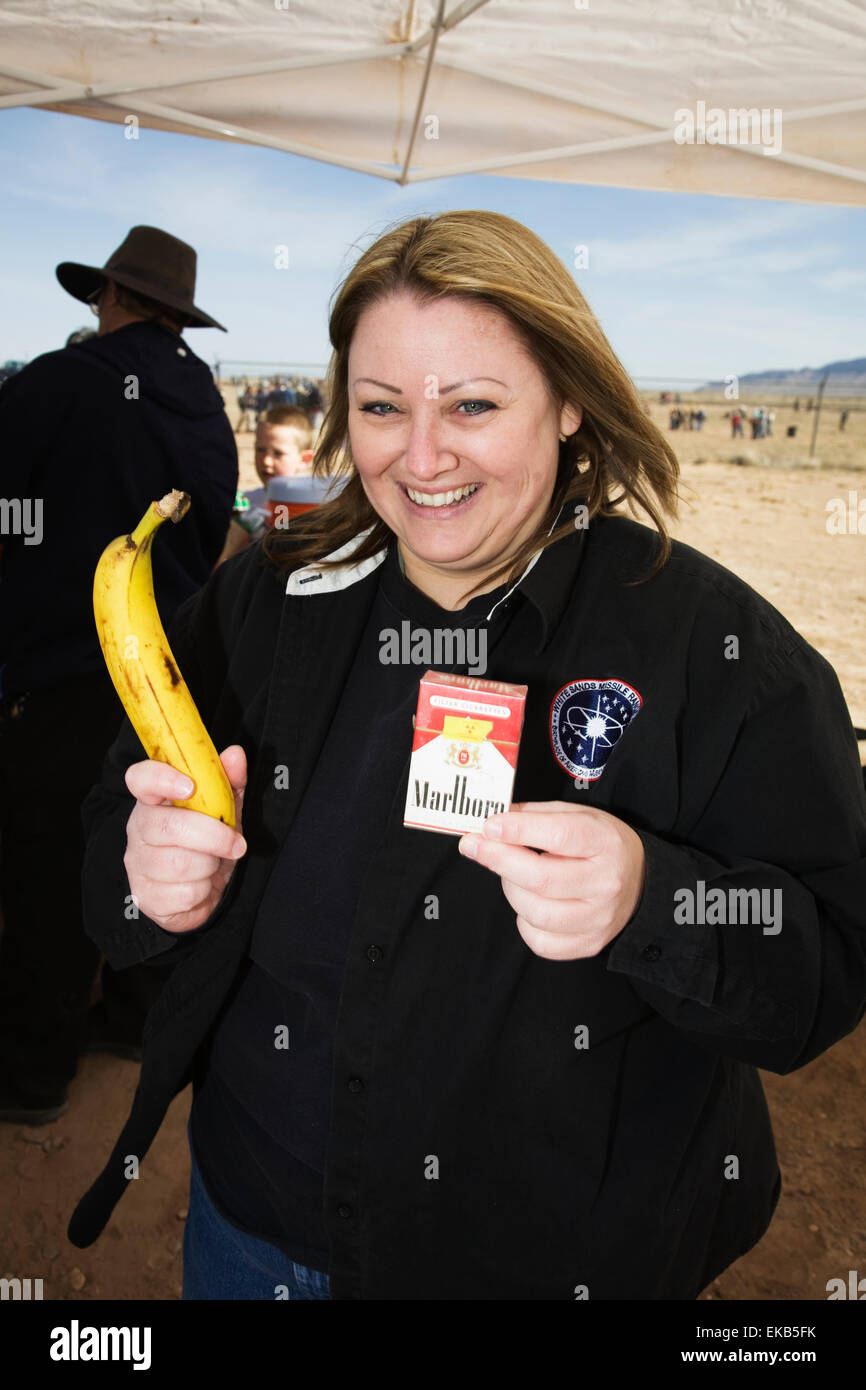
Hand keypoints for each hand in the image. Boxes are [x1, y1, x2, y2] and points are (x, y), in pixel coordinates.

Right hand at [123, 745, 247, 933]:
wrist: (203, 894)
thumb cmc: (209, 844)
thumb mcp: (224, 810)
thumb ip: (229, 781)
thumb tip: (235, 754)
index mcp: (155, 800)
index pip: (141, 779)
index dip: (161, 779)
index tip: (189, 787)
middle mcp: (139, 828)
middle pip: (169, 826)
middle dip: (213, 837)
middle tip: (236, 844)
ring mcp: (137, 863)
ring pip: (178, 864)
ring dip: (209, 866)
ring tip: (212, 864)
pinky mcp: (144, 896)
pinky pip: (182, 894)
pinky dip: (203, 891)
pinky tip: (201, 886)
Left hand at [458, 802, 645, 960]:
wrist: (640, 882)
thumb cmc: (601, 846)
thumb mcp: (579, 816)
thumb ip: (536, 815)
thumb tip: (494, 823)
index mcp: (605, 842)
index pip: (560, 836)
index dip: (519, 831)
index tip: (489, 826)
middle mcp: (606, 883)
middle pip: (541, 878)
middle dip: (498, 860)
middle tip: (474, 846)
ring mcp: (599, 918)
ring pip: (536, 912)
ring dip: (510, 889)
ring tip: (511, 874)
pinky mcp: (588, 944)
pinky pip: (540, 941)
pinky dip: (523, 922)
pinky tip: (529, 902)